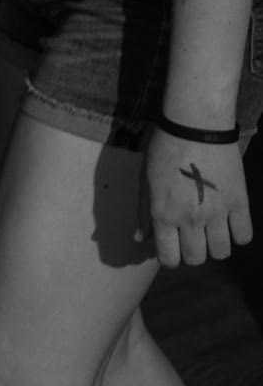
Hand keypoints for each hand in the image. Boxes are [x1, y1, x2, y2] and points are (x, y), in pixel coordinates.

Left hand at [147, 129, 252, 266]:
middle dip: (192, 253)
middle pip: (197, 258)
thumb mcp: (145, 180)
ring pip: (221, 252)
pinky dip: (237, 234)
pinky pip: (244, 236)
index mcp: (163, 214)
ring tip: (210, 231)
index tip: (172, 251)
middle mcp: (190, 218)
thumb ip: (144, 212)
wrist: (196, 127)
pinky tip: (229, 222)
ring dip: (215, 246)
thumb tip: (140, 239)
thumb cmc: (164, 150)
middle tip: (191, 238)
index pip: (169, 257)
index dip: (170, 259)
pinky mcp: (240, 203)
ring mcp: (217, 213)